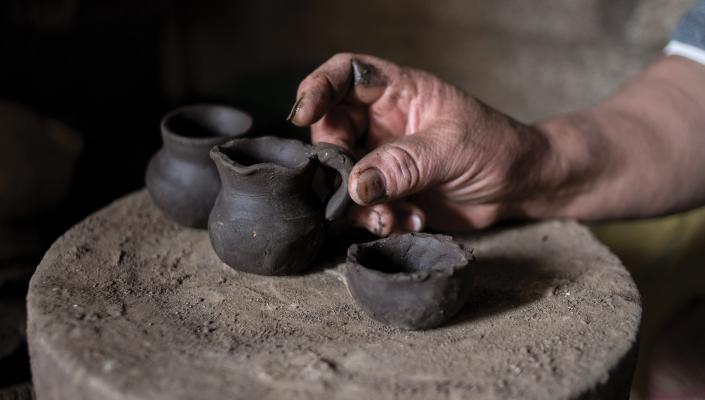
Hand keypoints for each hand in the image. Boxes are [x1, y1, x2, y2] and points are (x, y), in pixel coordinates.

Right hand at [288, 53, 555, 234]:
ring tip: (390, 217)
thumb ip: (405, 164)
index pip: (345, 75)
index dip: (317, 88)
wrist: (520, 188)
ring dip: (357, 203)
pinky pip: (361, 207)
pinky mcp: (389, 194)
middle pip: (330, 131)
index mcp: (398, 93)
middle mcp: (382, 123)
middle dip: (336, 163)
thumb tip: (356, 184)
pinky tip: (407, 222)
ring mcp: (383, 160)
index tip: (302, 114)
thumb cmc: (497, 149)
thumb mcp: (454, 149)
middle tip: (356, 188)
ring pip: (341, 176)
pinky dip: (376, 220)